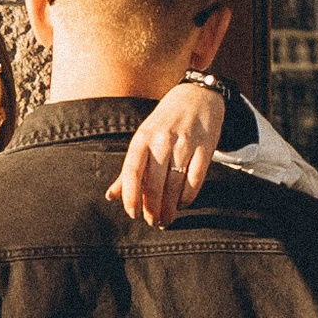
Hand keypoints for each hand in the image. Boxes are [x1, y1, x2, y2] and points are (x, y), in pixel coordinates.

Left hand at [108, 72, 226, 226]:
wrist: (198, 95)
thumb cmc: (165, 121)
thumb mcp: (144, 138)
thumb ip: (129, 169)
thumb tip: (111, 196)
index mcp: (142, 138)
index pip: (132, 172)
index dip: (130, 197)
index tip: (133, 214)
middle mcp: (162, 140)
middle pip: (154, 184)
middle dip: (152, 209)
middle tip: (153, 222)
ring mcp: (185, 143)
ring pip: (175, 185)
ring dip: (170, 208)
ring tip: (167, 218)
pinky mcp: (206, 147)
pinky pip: (196, 179)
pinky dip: (188, 197)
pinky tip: (183, 204)